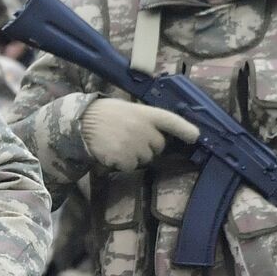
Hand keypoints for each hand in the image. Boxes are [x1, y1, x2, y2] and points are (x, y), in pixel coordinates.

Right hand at [80, 98, 198, 171]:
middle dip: (147, 144)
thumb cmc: (104, 114)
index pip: (171, 121)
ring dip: (134, 154)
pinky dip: (122, 162)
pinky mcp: (125, 158)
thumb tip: (160, 135)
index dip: (185, 129)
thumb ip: (145, 119)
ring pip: (145, 158)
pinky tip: (111, 151)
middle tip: (128, 136)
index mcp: (146, 113)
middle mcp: (144, 129)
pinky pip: (130, 166)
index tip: (196, 136)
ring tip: (117, 143)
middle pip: (158, 145)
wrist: (80, 122)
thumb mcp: (128, 109)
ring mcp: (135, 144)